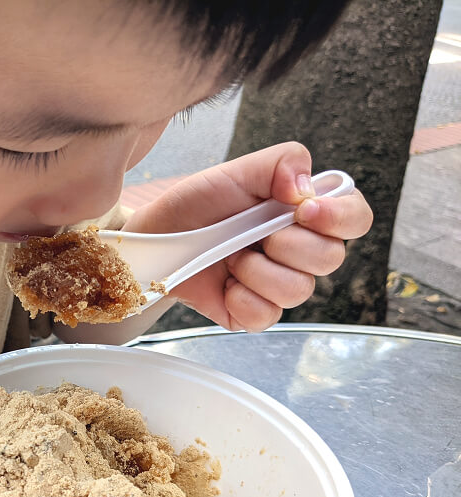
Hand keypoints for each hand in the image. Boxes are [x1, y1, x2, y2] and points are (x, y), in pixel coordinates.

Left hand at [123, 142, 372, 331]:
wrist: (157, 236)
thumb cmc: (198, 204)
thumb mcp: (238, 171)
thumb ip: (282, 163)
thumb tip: (308, 189)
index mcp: (305, 214)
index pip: (355, 218)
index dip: (341, 218)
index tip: (305, 210)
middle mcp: (299, 252)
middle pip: (330, 258)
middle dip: (287, 243)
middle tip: (252, 233)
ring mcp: (277, 286)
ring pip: (299, 290)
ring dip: (259, 270)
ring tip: (231, 256)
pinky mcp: (252, 313)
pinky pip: (267, 316)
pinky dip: (242, 299)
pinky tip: (225, 284)